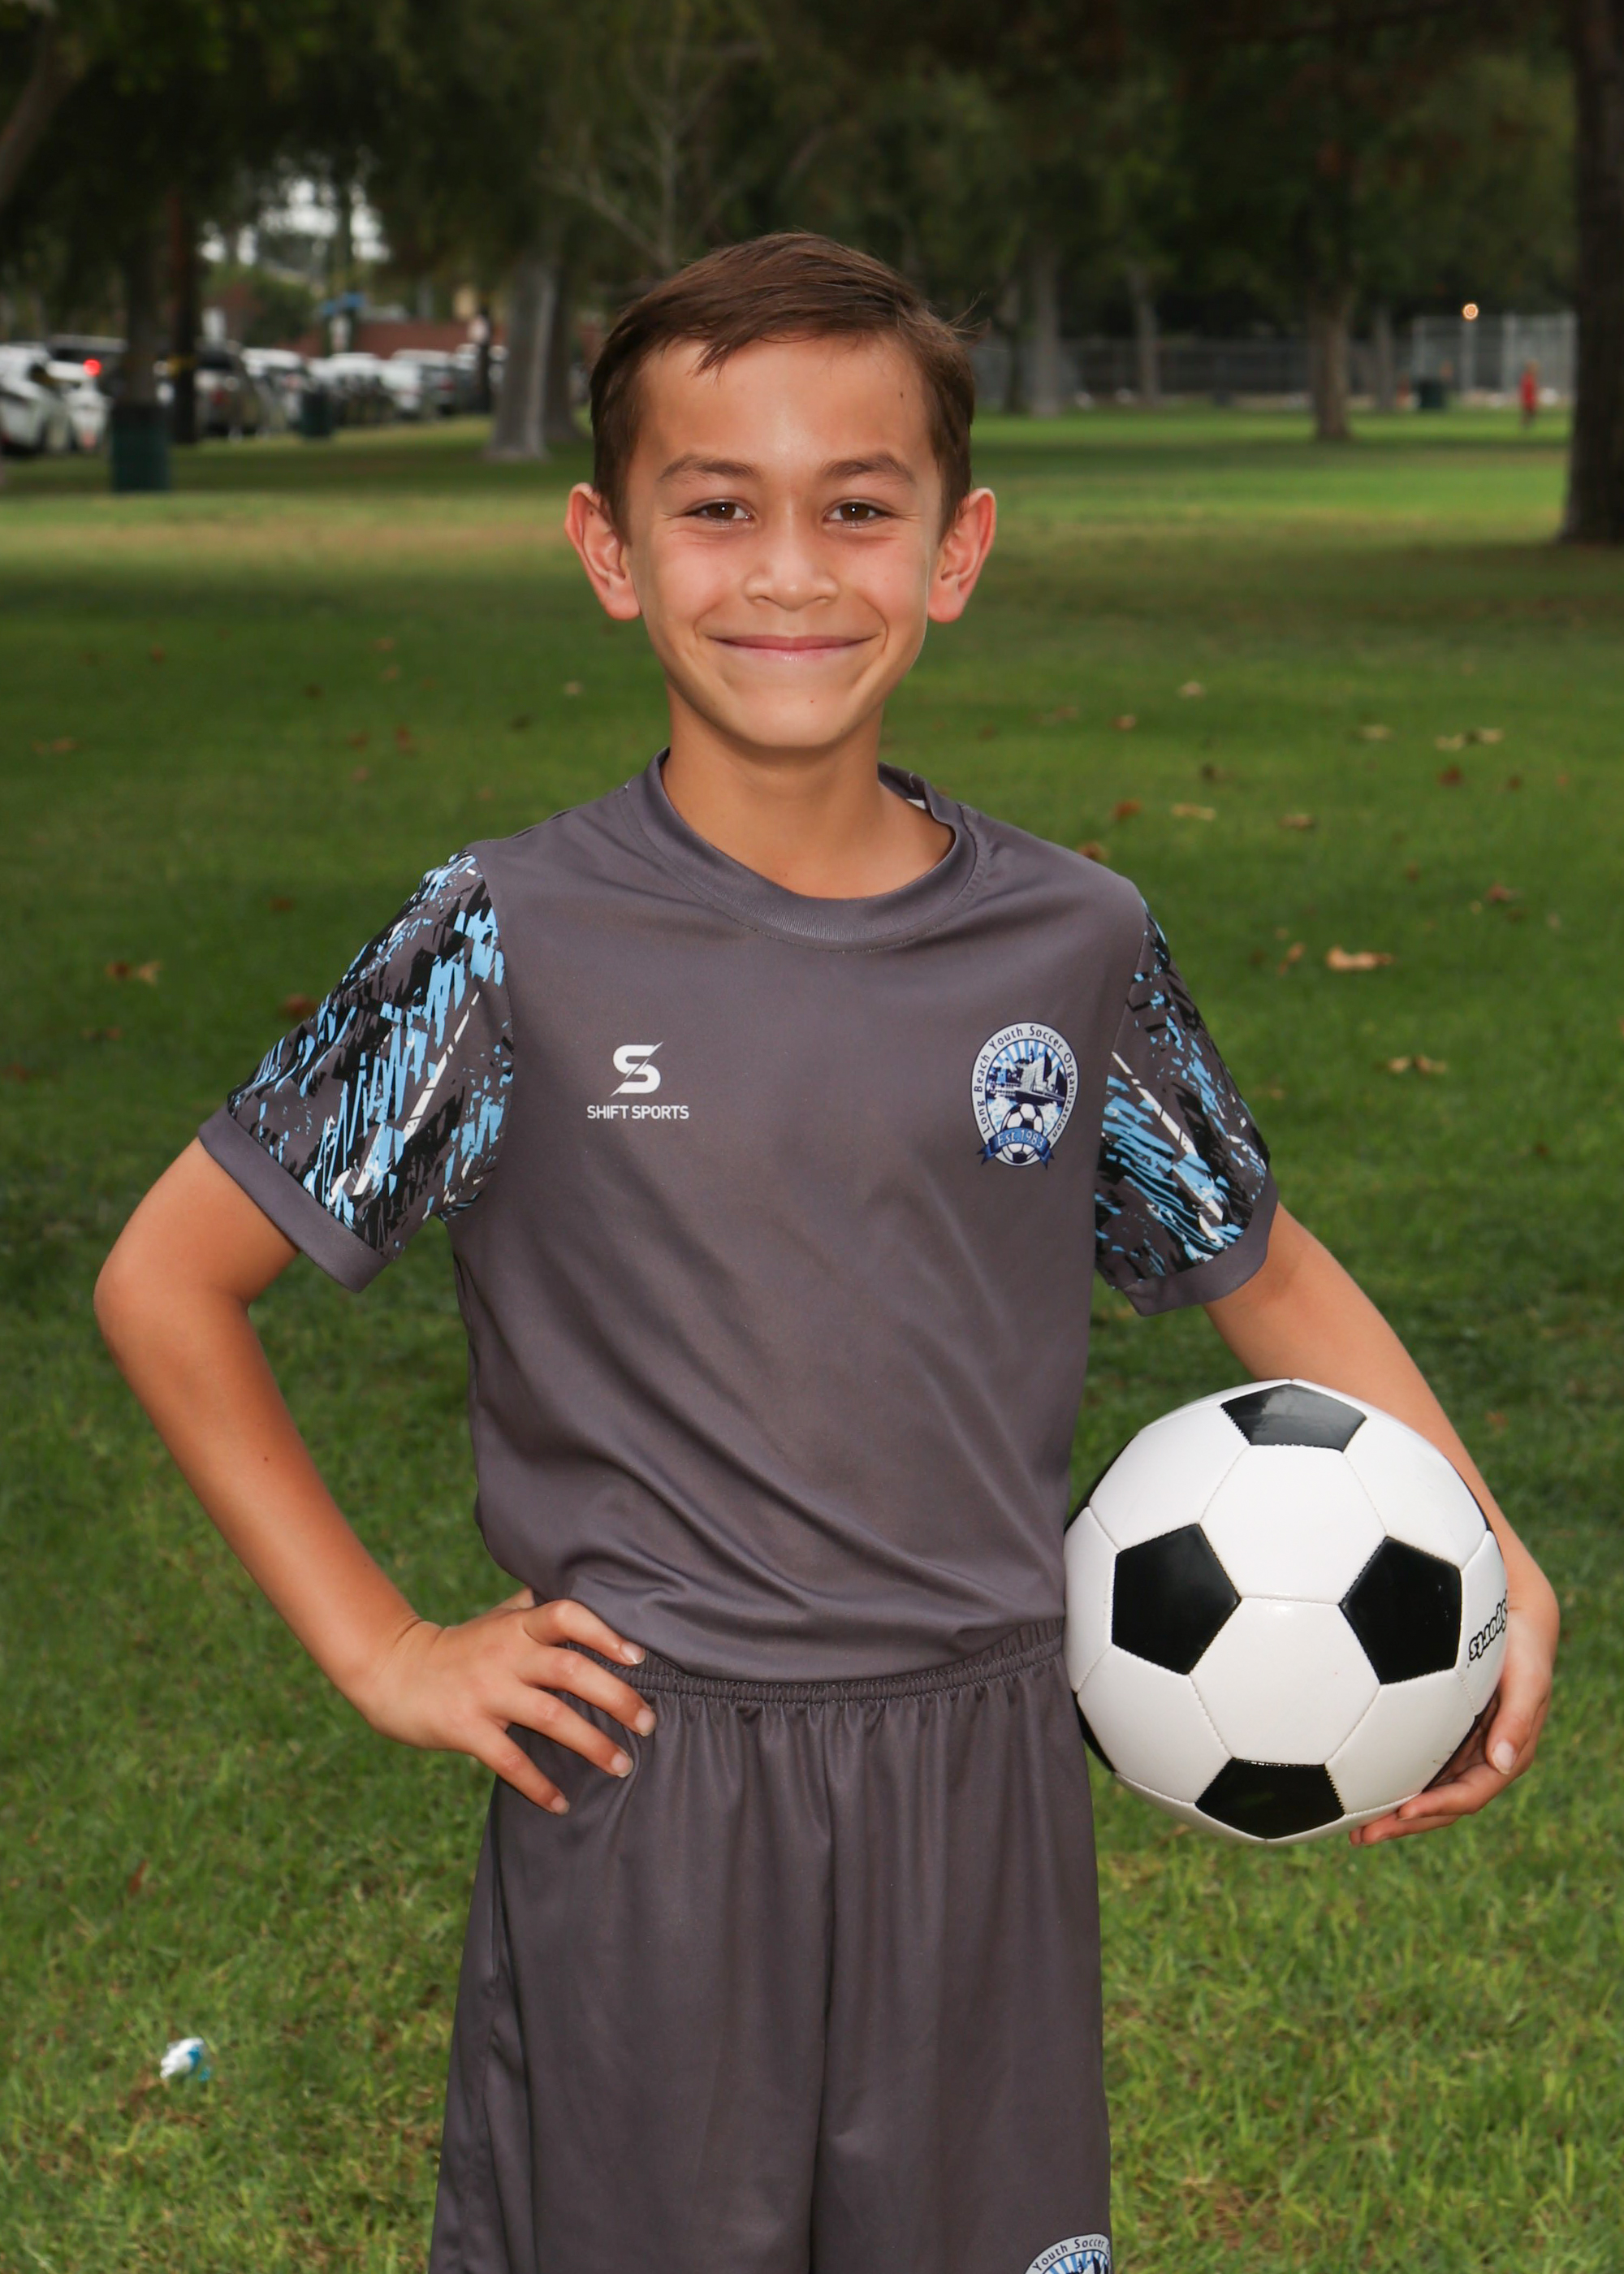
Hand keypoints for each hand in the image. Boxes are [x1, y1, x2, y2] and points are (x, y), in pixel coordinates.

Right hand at [354, 1592, 654, 1813]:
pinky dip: (538, 1785)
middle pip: (569, 1670)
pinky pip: (509, 1760)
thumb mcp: (498, 1618)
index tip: (637, 1657)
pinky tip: (561, 1802)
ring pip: (549, 1717)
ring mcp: (485, 1692)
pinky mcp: (465, 1728)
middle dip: (615, 1697)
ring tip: (623, 1765)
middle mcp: (505, 1655)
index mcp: (517, 1627)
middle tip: (649, 1722)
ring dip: (591, 1744)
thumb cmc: (461, 1645)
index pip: (566, 1616)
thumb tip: (588, 1588)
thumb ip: (538, 1607)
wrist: (393, 1671)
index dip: (604, 1632)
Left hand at [1349, 1557, 1558, 1845]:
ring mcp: (1459, 1749)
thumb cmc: (1522, 1648)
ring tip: (1352, 1830)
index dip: (1437, 1808)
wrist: (1512, 1621)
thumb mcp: (1528, 1679)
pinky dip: (1388, 1781)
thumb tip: (1503, 1763)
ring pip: (1424, 1792)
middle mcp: (1479, 1760)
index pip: (1469, 1795)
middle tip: (1363, 1837)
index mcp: (1504, 1756)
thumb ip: (1517, 1718)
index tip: (1403, 1813)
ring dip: (1392, 1814)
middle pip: (1440, 1805)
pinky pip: (1413, 1765)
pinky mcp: (1440, 1733)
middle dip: (1404, 1825)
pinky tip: (1354, 1787)